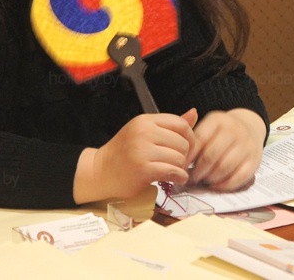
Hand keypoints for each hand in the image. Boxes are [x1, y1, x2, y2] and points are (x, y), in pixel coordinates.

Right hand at [74, 109, 197, 202]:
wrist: (100, 171)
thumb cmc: (123, 154)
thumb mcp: (144, 133)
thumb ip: (169, 125)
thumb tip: (193, 113)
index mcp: (145, 121)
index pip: (180, 124)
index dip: (189, 138)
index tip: (184, 148)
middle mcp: (143, 132)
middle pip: (183, 142)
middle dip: (184, 156)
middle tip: (175, 163)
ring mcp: (142, 150)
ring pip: (179, 158)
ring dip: (180, 168)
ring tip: (171, 171)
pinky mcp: (143, 169)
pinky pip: (173, 171)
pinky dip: (178, 177)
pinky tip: (173, 179)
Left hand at [187, 108, 264, 190]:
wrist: (249, 128)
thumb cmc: (220, 132)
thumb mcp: (207, 126)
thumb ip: (192, 137)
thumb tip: (177, 156)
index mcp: (218, 120)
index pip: (199, 139)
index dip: (188, 155)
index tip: (180, 166)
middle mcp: (234, 130)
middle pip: (211, 155)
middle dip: (198, 170)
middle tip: (191, 177)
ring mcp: (247, 145)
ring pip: (225, 167)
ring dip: (211, 177)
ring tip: (203, 180)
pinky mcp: (255, 160)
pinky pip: (240, 176)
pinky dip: (225, 184)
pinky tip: (216, 185)